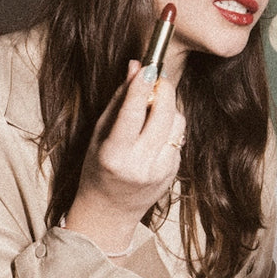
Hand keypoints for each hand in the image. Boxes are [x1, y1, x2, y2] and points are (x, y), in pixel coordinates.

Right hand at [63, 63, 185, 254]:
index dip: (141, 87)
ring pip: (177, 122)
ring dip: (166, 108)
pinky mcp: (175, 171)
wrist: (110, 212)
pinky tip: (153, 133)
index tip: (148, 66)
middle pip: (164, 114)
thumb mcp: (98, 135)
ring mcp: (162, 170)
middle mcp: (141, 165)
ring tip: (149, 112)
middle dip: (161, 90)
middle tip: (153, 79)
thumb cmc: (97, 169)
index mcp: (115, 156)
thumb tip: (135, 67)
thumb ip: (119, 101)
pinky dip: (168, 126)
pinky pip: (179, 136)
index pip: (132, 114)